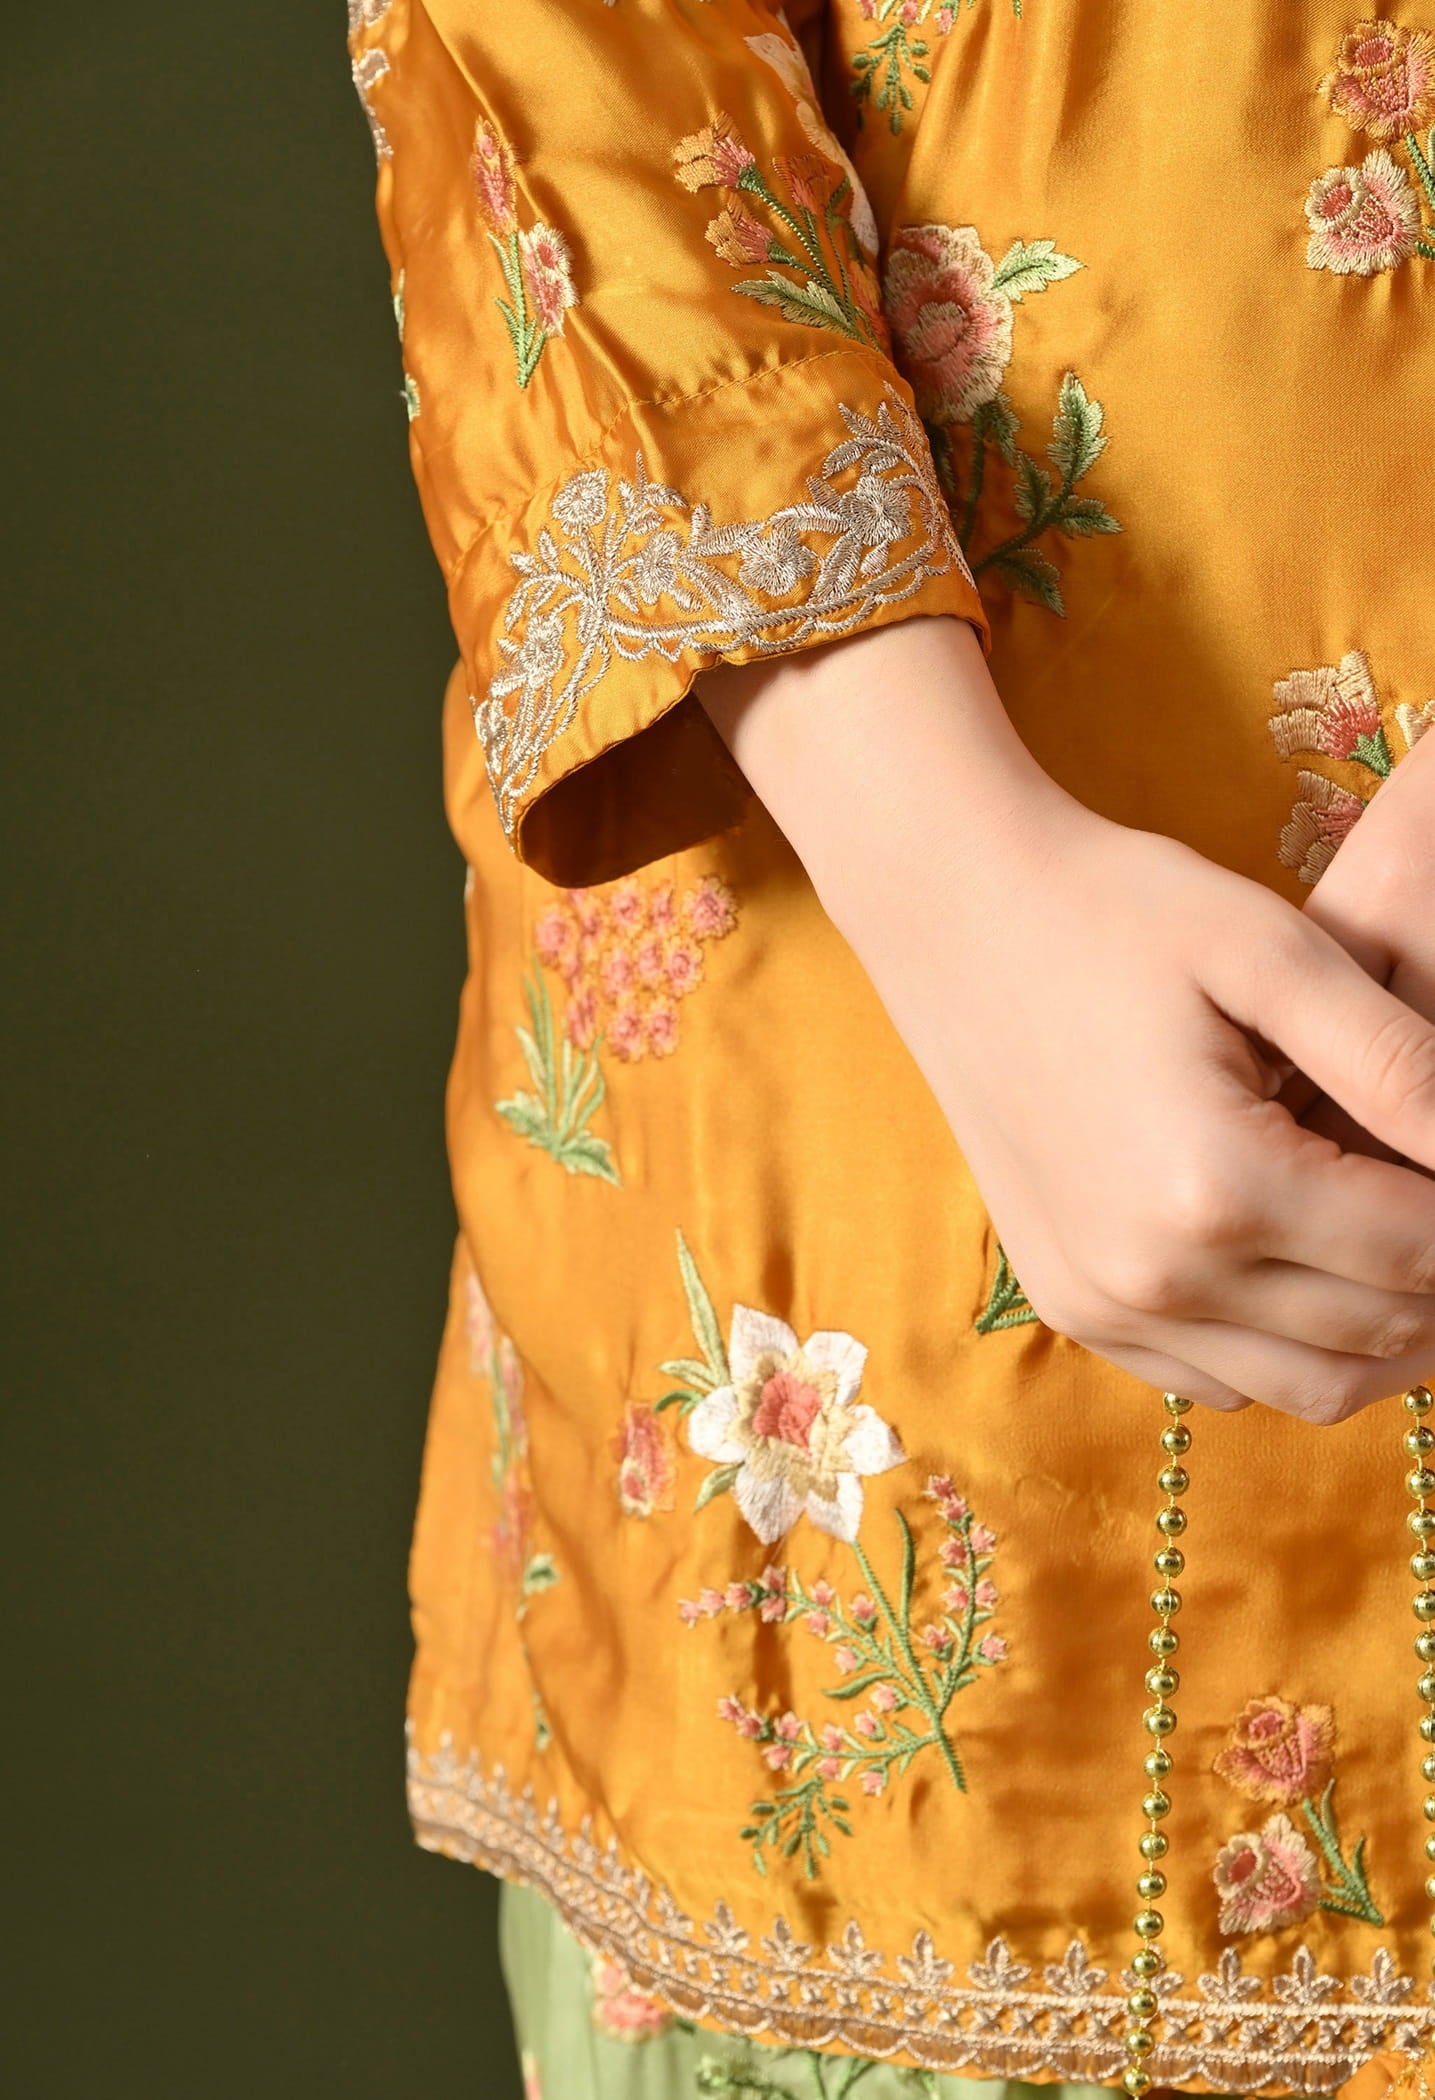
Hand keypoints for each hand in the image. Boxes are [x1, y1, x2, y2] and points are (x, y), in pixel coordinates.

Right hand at [699, 617, 1434, 1421]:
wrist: (956, 915)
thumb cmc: (1117, 910)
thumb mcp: (1274, 952)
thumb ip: (1399, 1060)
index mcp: (1217, 1186)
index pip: (1423, 1254)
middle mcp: (1156, 1275)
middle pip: (1377, 1332)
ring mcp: (1104, 1302)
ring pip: (1310, 1386)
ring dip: (1386, 1334)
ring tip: (1407, 1244)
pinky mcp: (1071, 1302)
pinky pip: (1219, 1382)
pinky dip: (1291, 1350)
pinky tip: (1310, 1268)